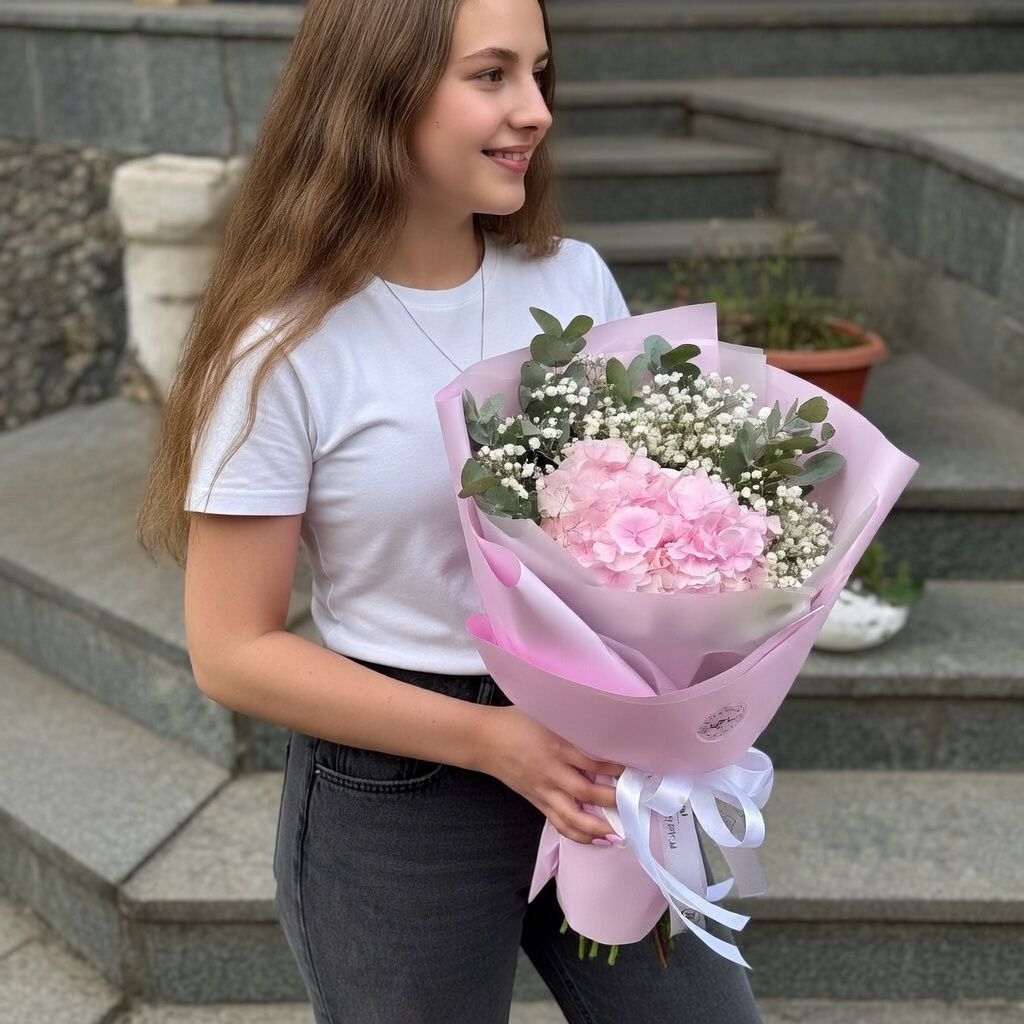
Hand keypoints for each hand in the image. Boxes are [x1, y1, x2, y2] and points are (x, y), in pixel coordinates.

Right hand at [475, 705, 625, 844]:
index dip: (616, 769)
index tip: (635, 769)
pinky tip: (595, 838)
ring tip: (619, 833)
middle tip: (635, 803)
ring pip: (573, 817)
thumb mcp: (546, 715)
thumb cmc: (517, 721)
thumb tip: (602, 729)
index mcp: (556, 746)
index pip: (592, 763)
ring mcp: (543, 790)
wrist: (484, 740)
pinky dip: (577, 833)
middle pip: (587, 793)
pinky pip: (558, 822)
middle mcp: (551, 772)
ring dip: (597, 828)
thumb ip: (572, 725)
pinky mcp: (536, 801)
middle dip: (613, 801)